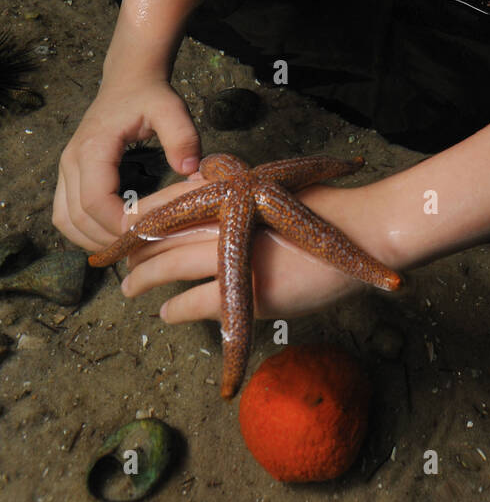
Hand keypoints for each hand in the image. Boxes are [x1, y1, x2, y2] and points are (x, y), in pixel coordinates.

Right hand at [52, 78, 201, 253]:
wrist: (128, 80)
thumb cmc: (149, 95)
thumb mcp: (171, 109)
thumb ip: (183, 137)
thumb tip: (191, 171)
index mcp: (92, 148)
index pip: (95, 201)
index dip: (120, 223)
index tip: (152, 230)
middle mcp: (70, 162)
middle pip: (78, 219)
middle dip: (110, 238)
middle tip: (146, 246)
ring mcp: (65, 170)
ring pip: (67, 222)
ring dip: (95, 240)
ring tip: (130, 245)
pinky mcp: (68, 176)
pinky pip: (66, 215)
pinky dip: (85, 232)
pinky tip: (114, 234)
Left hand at [121, 181, 369, 324]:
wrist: (358, 234)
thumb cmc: (322, 207)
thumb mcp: (272, 189)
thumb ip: (235, 194)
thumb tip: (198, 195)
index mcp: (231, 193)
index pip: (171, 202)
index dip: (144, 216)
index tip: (126, 226)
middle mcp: (225, 220)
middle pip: (163, 234)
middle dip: (135, 249)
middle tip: (120, 260)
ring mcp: (233, 255)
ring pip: (170, 267)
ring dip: (144, 278)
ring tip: (130, 287)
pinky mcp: (246, 290)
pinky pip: (195, 303)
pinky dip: (175, 309)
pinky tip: (166, 312)